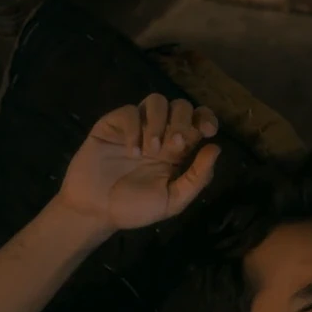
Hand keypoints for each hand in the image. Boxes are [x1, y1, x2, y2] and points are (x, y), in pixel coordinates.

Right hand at [54, 94, 220, 230]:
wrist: (94, 211)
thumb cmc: (133, 208)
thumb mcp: (172, 200)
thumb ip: (197, 178)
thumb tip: (216, 148)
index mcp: (176, 150)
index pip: (197, 120)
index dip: (206, 118)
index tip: (207, 131)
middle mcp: (159, 133)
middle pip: (180, 105)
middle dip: (182, 121)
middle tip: (174, 145)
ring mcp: (135, 127)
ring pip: (156, 100)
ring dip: (159, 121)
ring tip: (151, 150)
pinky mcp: (112, 125)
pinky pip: (129, 111)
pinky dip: (134, 129)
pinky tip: (131, 152)